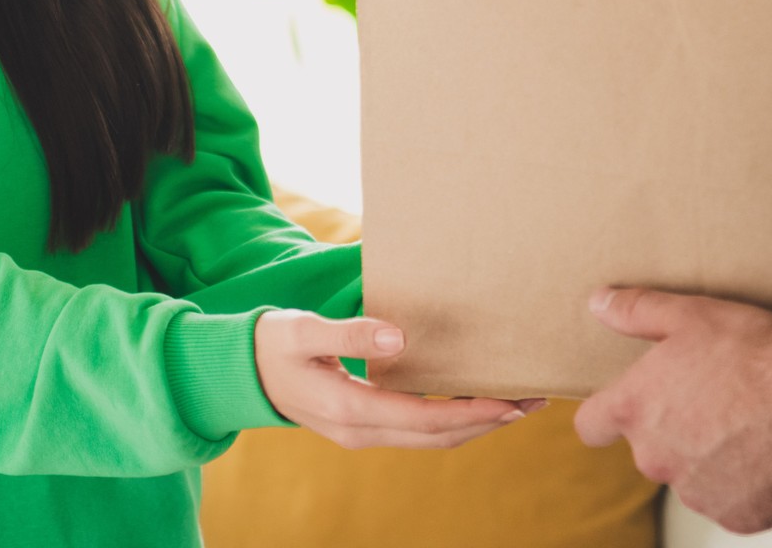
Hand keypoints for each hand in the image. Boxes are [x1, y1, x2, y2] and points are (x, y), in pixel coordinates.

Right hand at [253, 309, 544, 448]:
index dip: (471, 413)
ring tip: (515, 404)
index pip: (424, 419)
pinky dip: (450, 421)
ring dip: (474, 425)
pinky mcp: (363, 427)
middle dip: (487, 422)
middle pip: (438, 438)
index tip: (510, 400)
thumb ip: (348, 335)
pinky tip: (471, 403)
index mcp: (349, 410)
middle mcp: (360, 432)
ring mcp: (361, 434)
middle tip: (532, 402)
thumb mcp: (302, 331)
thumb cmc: (270, 344)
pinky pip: (417, 431)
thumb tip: (397, 338)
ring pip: (431, 439)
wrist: (239, 372)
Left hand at [573, 288, 771, 534]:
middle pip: (647, 449)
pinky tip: (766, 452)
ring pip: (690, 477)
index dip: (605, 416)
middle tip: (710, 400)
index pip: (590, 426)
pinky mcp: (738, 516)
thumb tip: (600, 304)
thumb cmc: (757, 357)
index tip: (624, 407)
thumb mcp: (690, 314)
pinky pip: (730, 500)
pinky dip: (744, 483)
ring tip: (744, 424)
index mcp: (636, 409)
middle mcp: (657, 458)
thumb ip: (637, 312)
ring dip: (707, 458)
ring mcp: (697, 493)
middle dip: (671, 429)